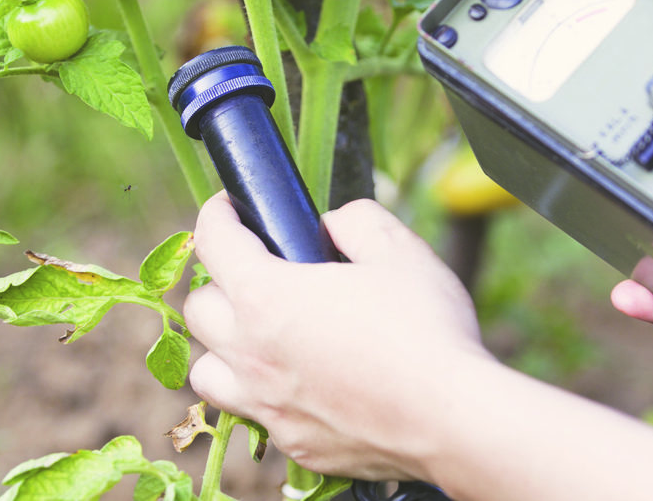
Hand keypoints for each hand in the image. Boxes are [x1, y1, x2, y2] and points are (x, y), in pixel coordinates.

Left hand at [184, 192, 490, 479]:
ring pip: (208, 372)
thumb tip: (332, 226)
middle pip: (199, 310)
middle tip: (258, 273)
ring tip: (263, 336)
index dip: (218, 213)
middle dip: (221, 282)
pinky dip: (264, 393)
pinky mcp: (293, 444)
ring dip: (225, 347)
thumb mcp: (397, 248)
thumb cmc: (427, 330)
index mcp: (267, 297)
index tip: (230, 207)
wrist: (453, 419)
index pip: (213, 241)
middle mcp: (252, 354)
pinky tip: (302, 383)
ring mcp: (268, 406)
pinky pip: (255, 414)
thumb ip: (354, 220)